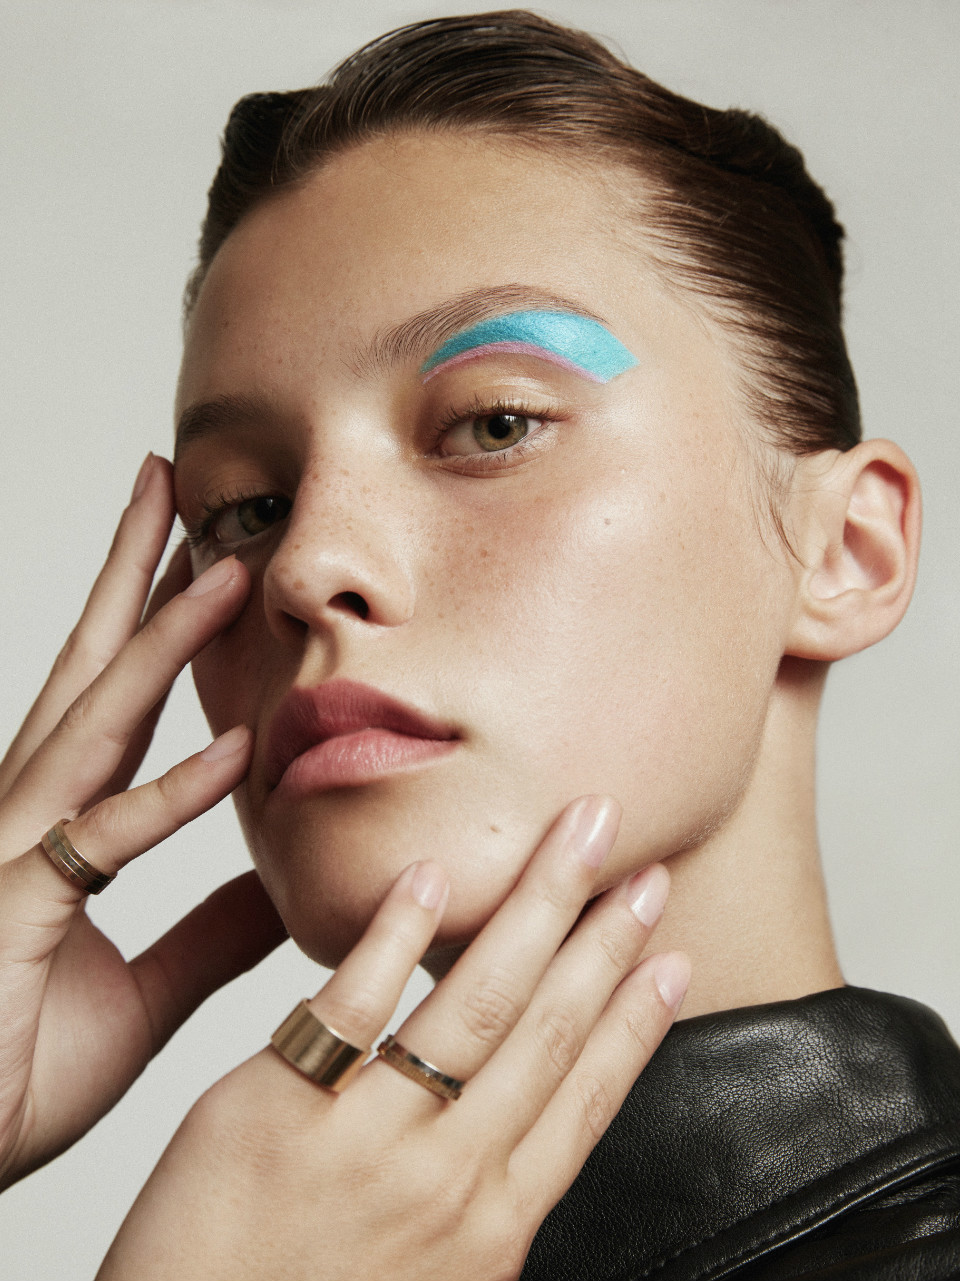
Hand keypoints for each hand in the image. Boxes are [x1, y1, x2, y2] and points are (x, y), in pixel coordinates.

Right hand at [0, 454, 286, 1190]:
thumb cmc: (15, 1075)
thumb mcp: (142, 991)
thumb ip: (207, 935)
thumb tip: (279, 886)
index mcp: (58, 828)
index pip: (111, 701)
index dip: (150, 624)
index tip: (198, 553)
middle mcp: (29, 821)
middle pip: (91, 675)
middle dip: (133, 576)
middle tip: (175, 486)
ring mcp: (14, 858)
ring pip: (95, 728)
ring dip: (162, 648)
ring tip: (225, 570)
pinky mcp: (13, 915)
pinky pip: (102, 842)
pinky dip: (169, 795)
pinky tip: (235, 750)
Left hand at [98, 796, 688, 1280]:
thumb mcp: (429, 1277)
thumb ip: (475, 1200)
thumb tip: (515, 1132)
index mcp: (490, 1222)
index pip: (588, 1098)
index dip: (638, 1021)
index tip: (674, 957)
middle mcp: (446, 1178)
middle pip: (549, 1031)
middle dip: (606, 940)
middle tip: (643, 866)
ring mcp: (367, 1142)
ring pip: (475, 1003)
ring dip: (537, 909)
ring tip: (576, 838)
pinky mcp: (277, 1113)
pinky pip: (352, 1004)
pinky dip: (398, 936)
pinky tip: (434, 877)